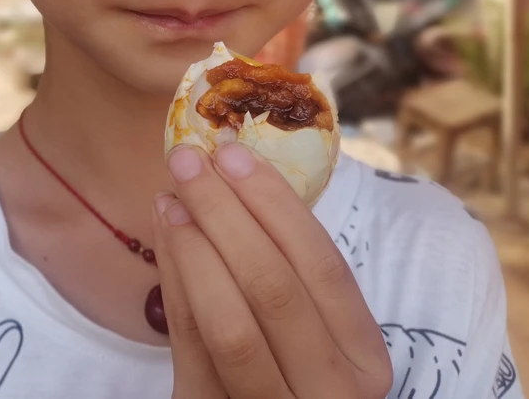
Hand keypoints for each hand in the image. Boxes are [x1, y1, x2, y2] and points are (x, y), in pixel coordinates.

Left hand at [153, 143, 391, 398]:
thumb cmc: (288, 367)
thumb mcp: (312, 329)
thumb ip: (290, 269)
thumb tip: (233, 174)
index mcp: (364, 358)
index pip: (325, 267)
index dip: (276, 204)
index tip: (233, 154)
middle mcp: (331, 392)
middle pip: (274, 287)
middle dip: (225, 212)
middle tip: (187, 160)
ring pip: (231, 322)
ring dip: (194, 246)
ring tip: (170, 196)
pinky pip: (190, 343)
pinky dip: (174, 282)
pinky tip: (164, 237)